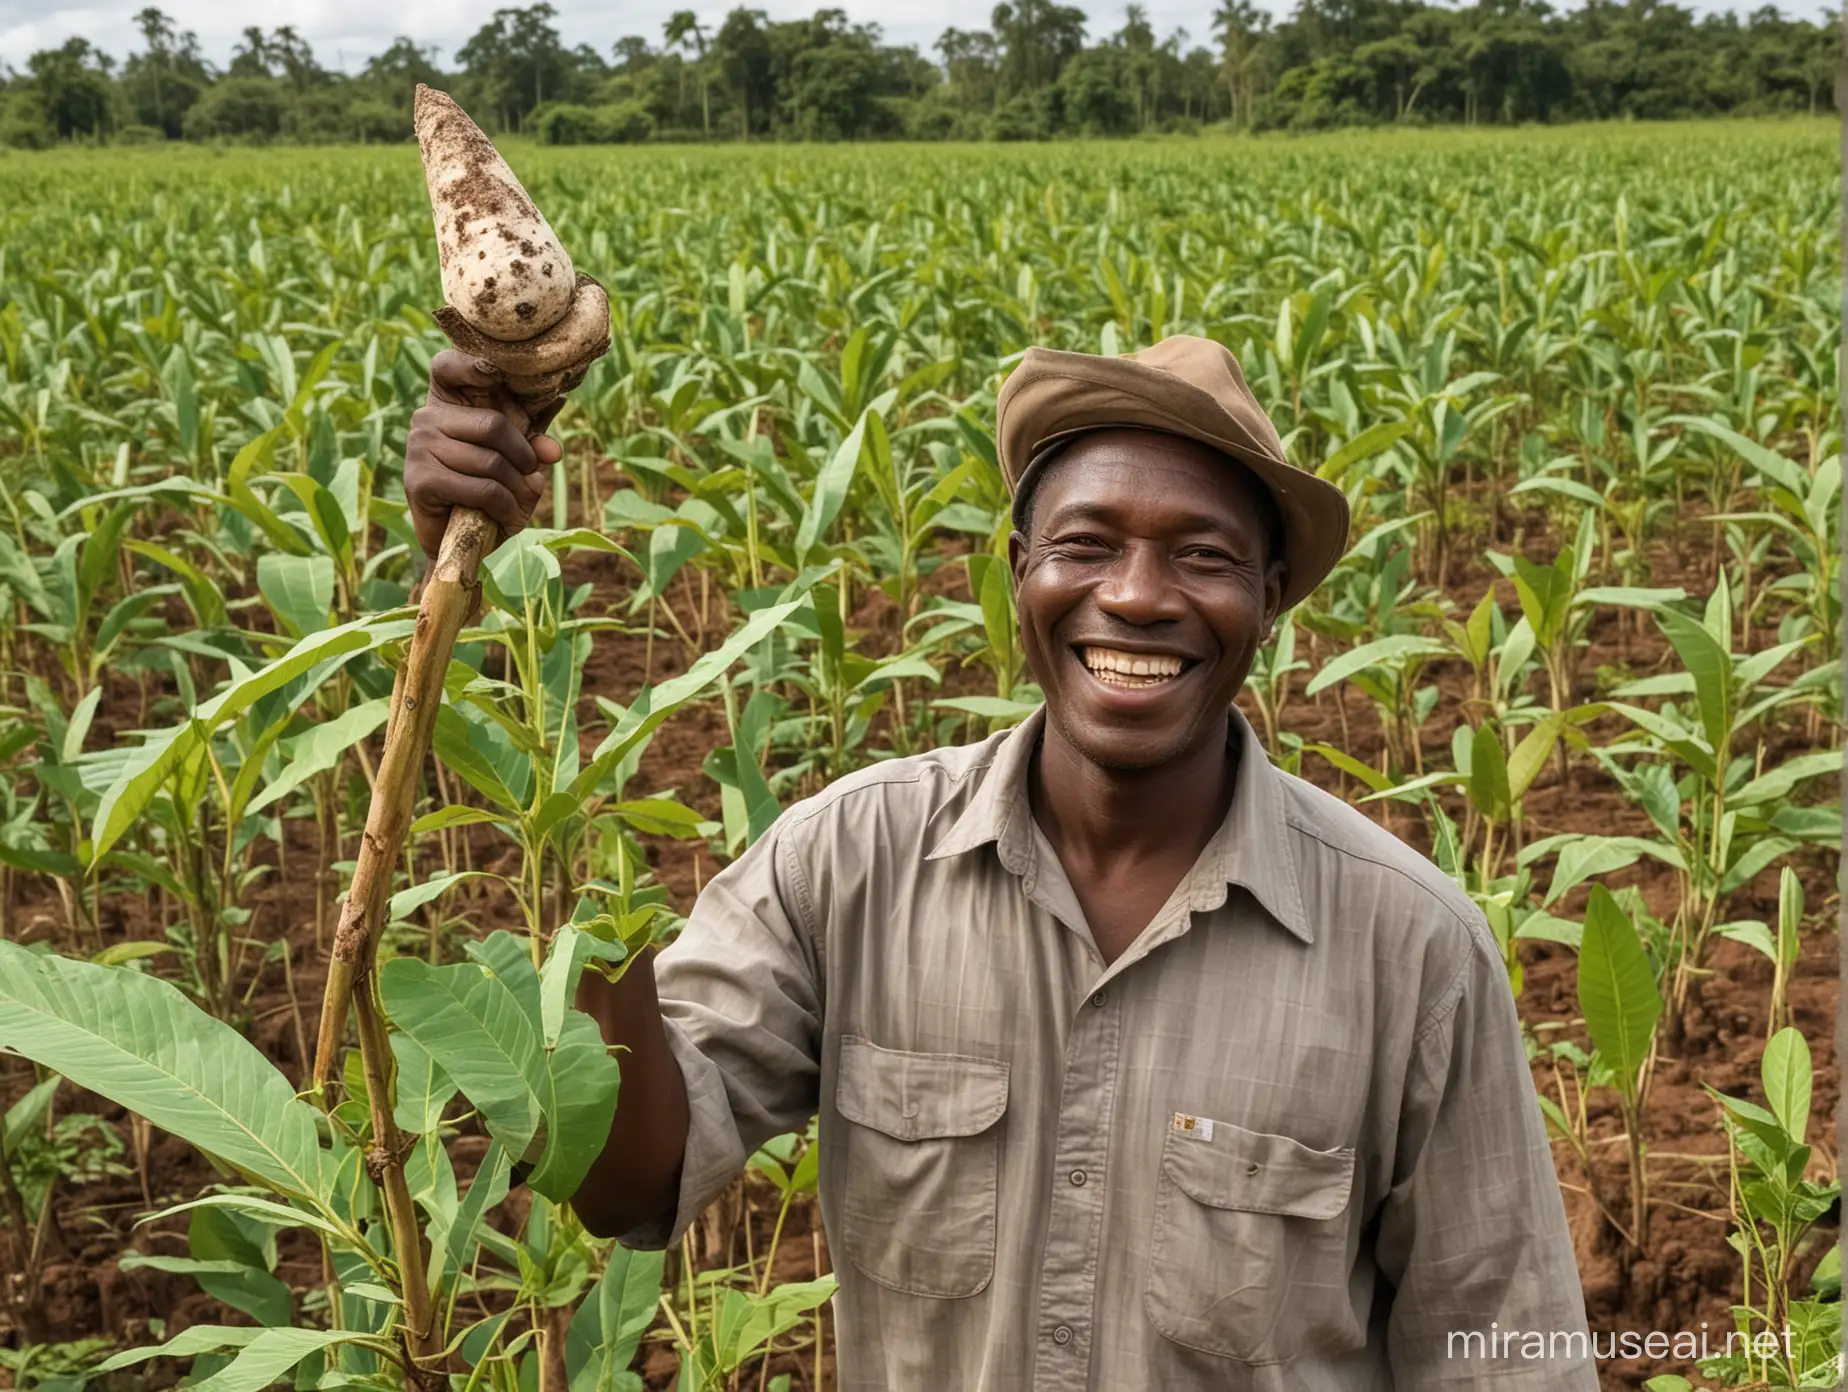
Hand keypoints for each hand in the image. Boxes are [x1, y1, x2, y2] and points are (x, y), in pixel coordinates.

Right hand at [404, 350, 565, 561]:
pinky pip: (481, 488)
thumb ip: (532, 445)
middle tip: (530, 476)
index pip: (447, 366)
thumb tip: (552, 449)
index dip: (470, 364)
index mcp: (446, 402)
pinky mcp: (420, 480)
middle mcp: (426, 418)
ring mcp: (419, 447)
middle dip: (523, 456)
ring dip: (518, 488)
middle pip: (493, 424)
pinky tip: (507, 516)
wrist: (457, 540)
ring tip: (519, 501)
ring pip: (491, 461)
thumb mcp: (515, 462)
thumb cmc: (486, 492)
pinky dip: (505, 506)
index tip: (495, 374)